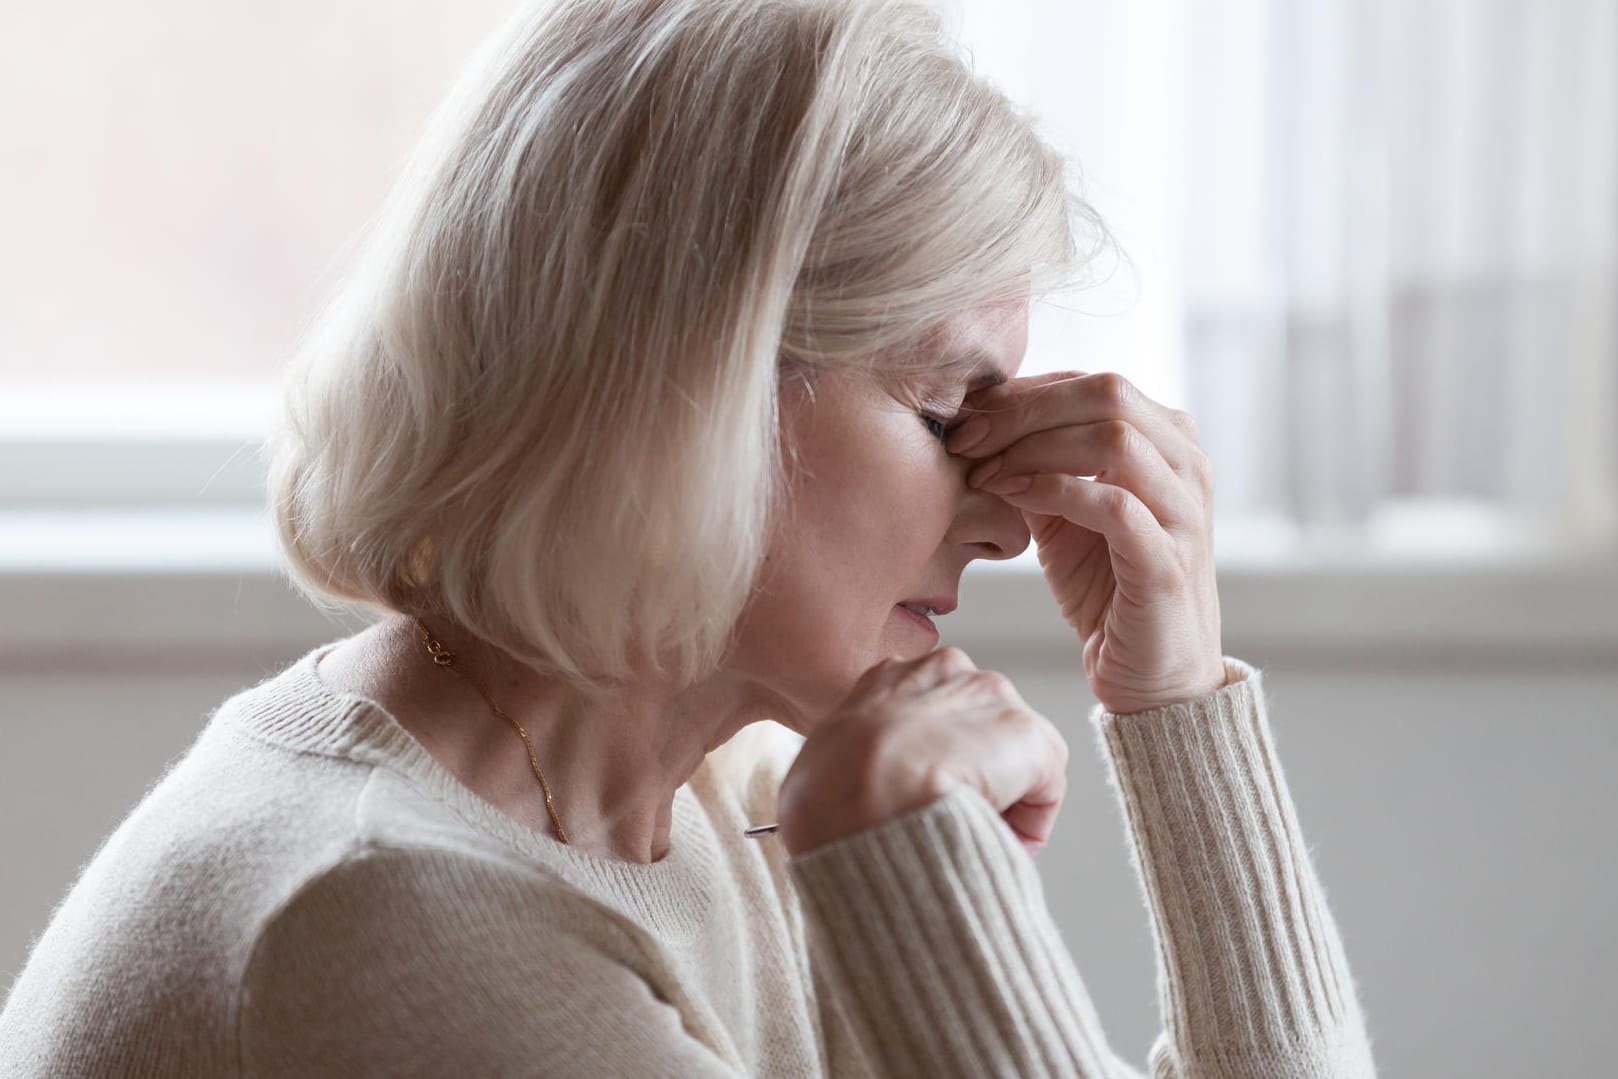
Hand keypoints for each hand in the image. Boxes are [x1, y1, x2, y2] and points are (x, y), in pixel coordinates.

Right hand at [777, 647, 1067, 857]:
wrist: (858, 798)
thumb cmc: (825, 796)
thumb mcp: (821, 765)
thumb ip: (852, 766)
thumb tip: (857, 798)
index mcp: (889, 677)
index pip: (928, 716)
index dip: (930, 766)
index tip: (924, 803)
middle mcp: (946, 671)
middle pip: (977, 730)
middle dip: (973, 776)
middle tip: (952, 822)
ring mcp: (991, 698)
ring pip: (1013, 757)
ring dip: (1001, 797)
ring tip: (970, 836)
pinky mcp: (1029, 736)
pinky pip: (1044, 789)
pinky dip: (1029, 823)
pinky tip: (996, 842)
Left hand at [945, 371, 1225, 714]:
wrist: (1151, 677)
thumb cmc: (1107, 590)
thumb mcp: (1063, 516)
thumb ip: (1037, 467)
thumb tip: (980, 425)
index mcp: (1168, 442)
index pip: (1092, 384)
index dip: (1024, 392)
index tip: (967, 418)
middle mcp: (1187, 466)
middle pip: (1108, 393)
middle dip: (1024, 410)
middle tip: (966, 438)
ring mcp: (1185, 513)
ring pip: (1115, 438)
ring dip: (1034, 448)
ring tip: (983, 472)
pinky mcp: (1167, 563)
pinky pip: (1112, 505)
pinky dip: (1053, 491)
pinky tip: (1009, 497)